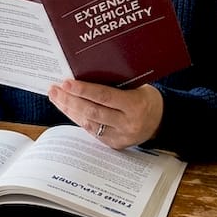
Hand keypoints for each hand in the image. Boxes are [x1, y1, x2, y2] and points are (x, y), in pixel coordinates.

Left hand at [47, 79, 163, 148]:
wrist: (161, 121)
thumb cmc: (146, 97)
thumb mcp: (138, 86)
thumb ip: (116, 83)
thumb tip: (85, 72)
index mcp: (136, 105)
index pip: (105, 97)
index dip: (83, 90)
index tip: (66, 82)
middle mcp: (128, 123)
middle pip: (92, 111)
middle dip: (70, 100)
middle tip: (54, 89)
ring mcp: (120, 136)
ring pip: (88, 123)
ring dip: (69, 109)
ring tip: (56, 96)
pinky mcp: (114, 144)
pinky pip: (91, 131)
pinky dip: (77, 118)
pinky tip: (67, 108)